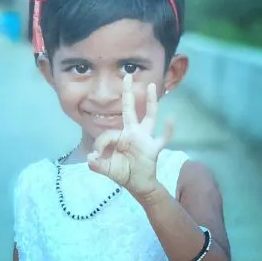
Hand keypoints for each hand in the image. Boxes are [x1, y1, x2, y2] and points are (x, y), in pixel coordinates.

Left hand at [87, 75, 173, 197]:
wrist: (138, 185)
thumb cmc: (122, 173)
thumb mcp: (106, 169)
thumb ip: (96, 165)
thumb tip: (90, 158)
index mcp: (120, 136)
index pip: (109, 132)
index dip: (100, 144)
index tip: (96, 156)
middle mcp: (133, 133)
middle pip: (129, 109)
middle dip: (127, 93)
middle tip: (127, 75)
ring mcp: (144, 139)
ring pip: (149, 116)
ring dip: (151, 102)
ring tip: (151, 86)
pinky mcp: (153, 148)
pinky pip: (163, 138)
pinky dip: (168, 130)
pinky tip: (171, 119)